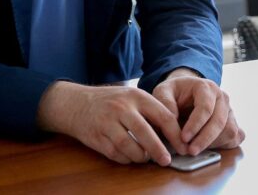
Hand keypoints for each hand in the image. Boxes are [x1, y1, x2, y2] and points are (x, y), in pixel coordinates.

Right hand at [38, 81, 184, 165]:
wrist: (75, 103)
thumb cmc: (110, 101)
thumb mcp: (131, 96)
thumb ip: (150, 110)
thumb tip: (174, 132)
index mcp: (136, 96)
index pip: (162, 116)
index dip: (175, 134)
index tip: (182, 146)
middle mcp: (122, 108)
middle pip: (146, 134)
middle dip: (159, 150)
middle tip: (167, 160)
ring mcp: (107, 123)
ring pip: (130, 147)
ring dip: (141, 156)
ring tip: (145, 157)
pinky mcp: (96, 137)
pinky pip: (116, 154)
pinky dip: (126, 159)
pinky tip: (130, 157)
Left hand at [152, 69, 244, 155]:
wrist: (185, 93)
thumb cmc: (174, 93)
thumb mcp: (163, 92)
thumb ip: (165, 104)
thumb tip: (172, 124)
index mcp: (206, 87)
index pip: (205, 107)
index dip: (195, 125)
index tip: (183, 138)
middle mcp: (222, 97)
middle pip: (219, 121)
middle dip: (204, 139)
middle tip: (190, 151)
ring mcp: (230, 110)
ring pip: (229, 130)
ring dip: (213, 143)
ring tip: (195, 149)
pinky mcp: (233, 122)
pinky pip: (236, 137)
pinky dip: (224, 145)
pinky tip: (207, 148)